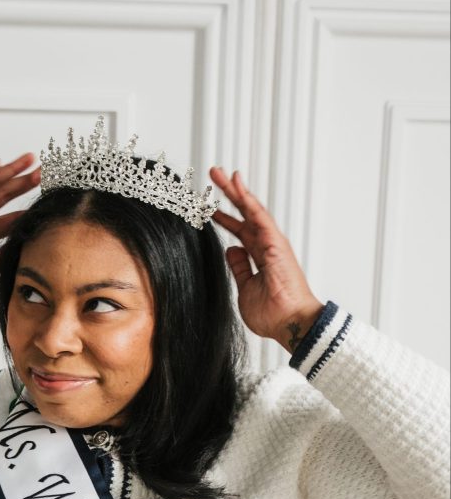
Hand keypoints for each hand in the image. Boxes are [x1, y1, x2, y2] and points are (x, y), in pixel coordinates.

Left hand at [209, 167, 322, 352]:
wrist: (289, 324)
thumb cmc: (272, 313)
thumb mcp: (245, 289)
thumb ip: (239, 268)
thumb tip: (231, 250)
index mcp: (259, 257)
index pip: (240, 231)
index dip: (225, 217)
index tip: (209, 207)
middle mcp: (267, 246)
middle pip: (245, 215)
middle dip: (229, 196)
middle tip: (214, 176)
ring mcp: (273, 244)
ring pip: (252, 210)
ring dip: (237, 191)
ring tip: (223, 174)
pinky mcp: (277, 245)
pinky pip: (261, 219)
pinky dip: (249, 202)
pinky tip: (238, 188)